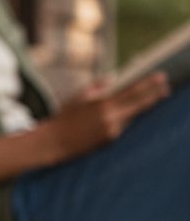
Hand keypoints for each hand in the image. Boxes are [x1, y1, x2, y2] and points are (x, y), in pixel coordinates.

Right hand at [46, 71, 169, 160]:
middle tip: (166, 89)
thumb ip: (97, 86)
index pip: (132, 91)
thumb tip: (112, 79)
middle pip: (139, 105)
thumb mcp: (78, 97)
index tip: (161, 78)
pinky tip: (120, 117)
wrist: (54, 142)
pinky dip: (123, 120)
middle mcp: (111, 117)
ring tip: (146, 100)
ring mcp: (112, 130)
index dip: (148, 84)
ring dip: (137, 109)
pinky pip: (122, 126)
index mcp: (103, 103)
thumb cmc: (63, 117)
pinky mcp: (110, 140)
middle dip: (154, 96)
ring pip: (131, 117)